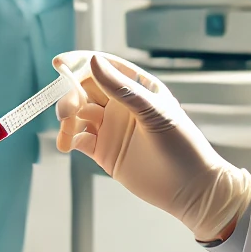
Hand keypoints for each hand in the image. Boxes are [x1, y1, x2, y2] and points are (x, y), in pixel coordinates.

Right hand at [54, 52, 250, 240]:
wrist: (190, 190)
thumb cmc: (181, 145)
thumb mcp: (153, 112)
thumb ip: (121, 88)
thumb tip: (94, 61)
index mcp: (137, 87)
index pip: (104, 66)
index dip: (80, 63)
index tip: (59, 64)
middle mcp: (122, 105)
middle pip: (85, 90)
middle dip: (70, 96)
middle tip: (65, 112)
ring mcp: (112, 128)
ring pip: (79, 114)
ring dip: (68, 120)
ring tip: (67, 136)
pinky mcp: (104, 151)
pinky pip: (80, 138)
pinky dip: (70, 139)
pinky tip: (69, 146)